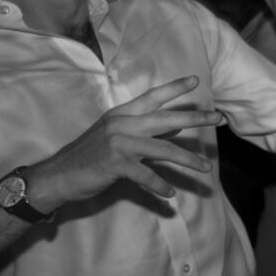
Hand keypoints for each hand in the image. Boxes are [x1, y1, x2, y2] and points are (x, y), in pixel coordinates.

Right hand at [27, 76, 221, 207]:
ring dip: (187, 159)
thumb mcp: (117, 137)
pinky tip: (170, 194)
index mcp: (122, 115)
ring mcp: (118, 143)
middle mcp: (121, 124)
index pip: (152, 97)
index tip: (196, 80)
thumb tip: (177, 125)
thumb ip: (147, 130)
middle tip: (217, 118)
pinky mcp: (115, 164)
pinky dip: (159, 185)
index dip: (173, 88)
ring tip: (206, 168)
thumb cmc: (90, 157)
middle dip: (194, 118)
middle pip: (165, 119)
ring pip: (162, 149)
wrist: (57, 176)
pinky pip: (145, 174)